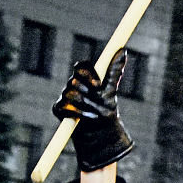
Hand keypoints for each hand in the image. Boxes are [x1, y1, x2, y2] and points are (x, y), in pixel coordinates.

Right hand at [52, 51, 134, 171]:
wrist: (99, 131)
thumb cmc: (105, 108)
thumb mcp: (111, 90)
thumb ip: (114, 71)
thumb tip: (122, 51)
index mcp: (84, 78)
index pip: (80, 67)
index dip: (88, 74)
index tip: (98, 85)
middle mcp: (73, 85)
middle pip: (74, 81)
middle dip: (89, 94)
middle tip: (98, 104)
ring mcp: (65, 96)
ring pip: (70, 94)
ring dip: (85, 105)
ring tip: (95, 114)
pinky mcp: (59, 109)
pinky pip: (64, 107)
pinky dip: (78, 113)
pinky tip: (87, 118)